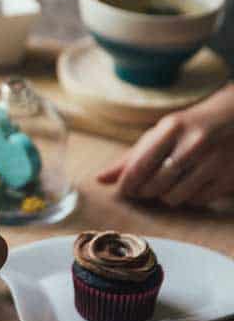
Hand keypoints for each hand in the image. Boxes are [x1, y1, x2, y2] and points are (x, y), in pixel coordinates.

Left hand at [97, 84, 233, 206]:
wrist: (232, 120)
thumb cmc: (185, 129)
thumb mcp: (158, 134)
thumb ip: (129, 158)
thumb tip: (99, 180)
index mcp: (171, 128)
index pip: (139, 165)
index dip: (127, 183)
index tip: (123, 190)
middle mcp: (194, 144)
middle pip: (155, 185)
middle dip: (143, 192)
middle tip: (142, 189)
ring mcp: (214, 161)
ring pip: (175, 197)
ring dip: (164, 196)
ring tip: (165, 185)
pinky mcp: (228, 177)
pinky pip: (196, 201)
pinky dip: (187, 198)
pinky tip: (188, 185)